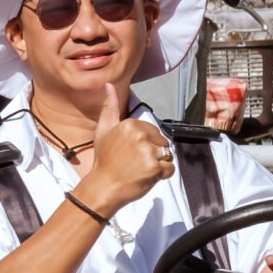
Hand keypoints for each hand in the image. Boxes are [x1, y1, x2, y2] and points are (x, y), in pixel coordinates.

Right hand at [75, 84, 172, 213]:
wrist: (102, 187)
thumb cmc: (104, 161)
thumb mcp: (103, 131)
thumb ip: (109, 107)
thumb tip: (109, 85)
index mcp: (130, 124)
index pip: (152, 132)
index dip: (144, 144)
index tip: (129, 153)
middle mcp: (140, 135)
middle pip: (162, 143)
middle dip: (153, 154)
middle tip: (134, 163)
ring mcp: (148, 152)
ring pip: (167, 156)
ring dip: (157, 165)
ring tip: (140, 170)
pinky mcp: (155, 168)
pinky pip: (169, 170)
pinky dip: (161, 176)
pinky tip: (146, 177)